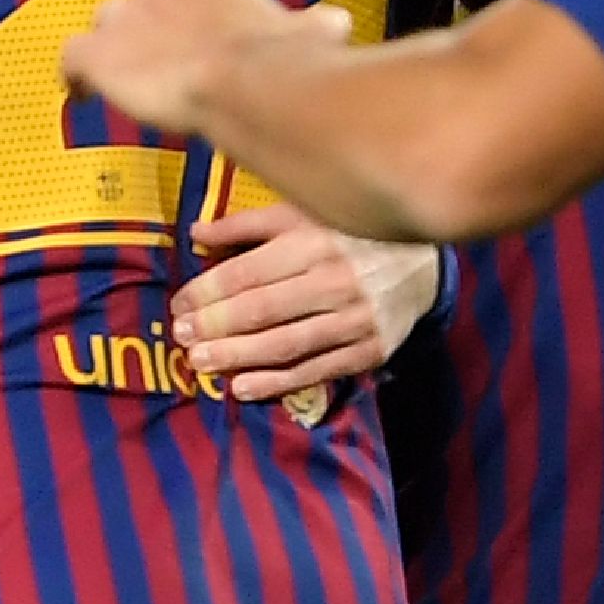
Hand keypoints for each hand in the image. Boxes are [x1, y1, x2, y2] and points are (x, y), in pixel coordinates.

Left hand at [66, 0, 333, 141]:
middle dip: (149, 32)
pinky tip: (81, 98)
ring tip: (124, 82)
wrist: (248, 82)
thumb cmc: (286, 59)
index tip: (196, 46)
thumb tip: (337, 22)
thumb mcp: (310, 31)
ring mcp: (126, 18)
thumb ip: (314, 24)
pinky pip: (72, 58)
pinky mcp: (99, 54)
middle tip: (164, 70)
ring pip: (105, 25)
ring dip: (112, 49)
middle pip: (142, 3)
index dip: (187, 18)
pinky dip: (74, 77)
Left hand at [170, 202, 435, 400]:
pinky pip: (315, 370)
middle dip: (215, 327)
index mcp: (314, 241)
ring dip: (237, 357)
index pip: (248, 272)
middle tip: (181, 339)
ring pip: (285, 344)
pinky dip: (276, 383)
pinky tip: (243, 388)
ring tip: (201, 364)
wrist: (425, 262)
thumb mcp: (302, 214)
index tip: (179, 306)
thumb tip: (195, 235)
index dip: (207, 292)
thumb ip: (248, 225)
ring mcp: (355, 319)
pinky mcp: (370, 349)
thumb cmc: (349, 234)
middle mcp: (335, 280)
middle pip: (262, 310)